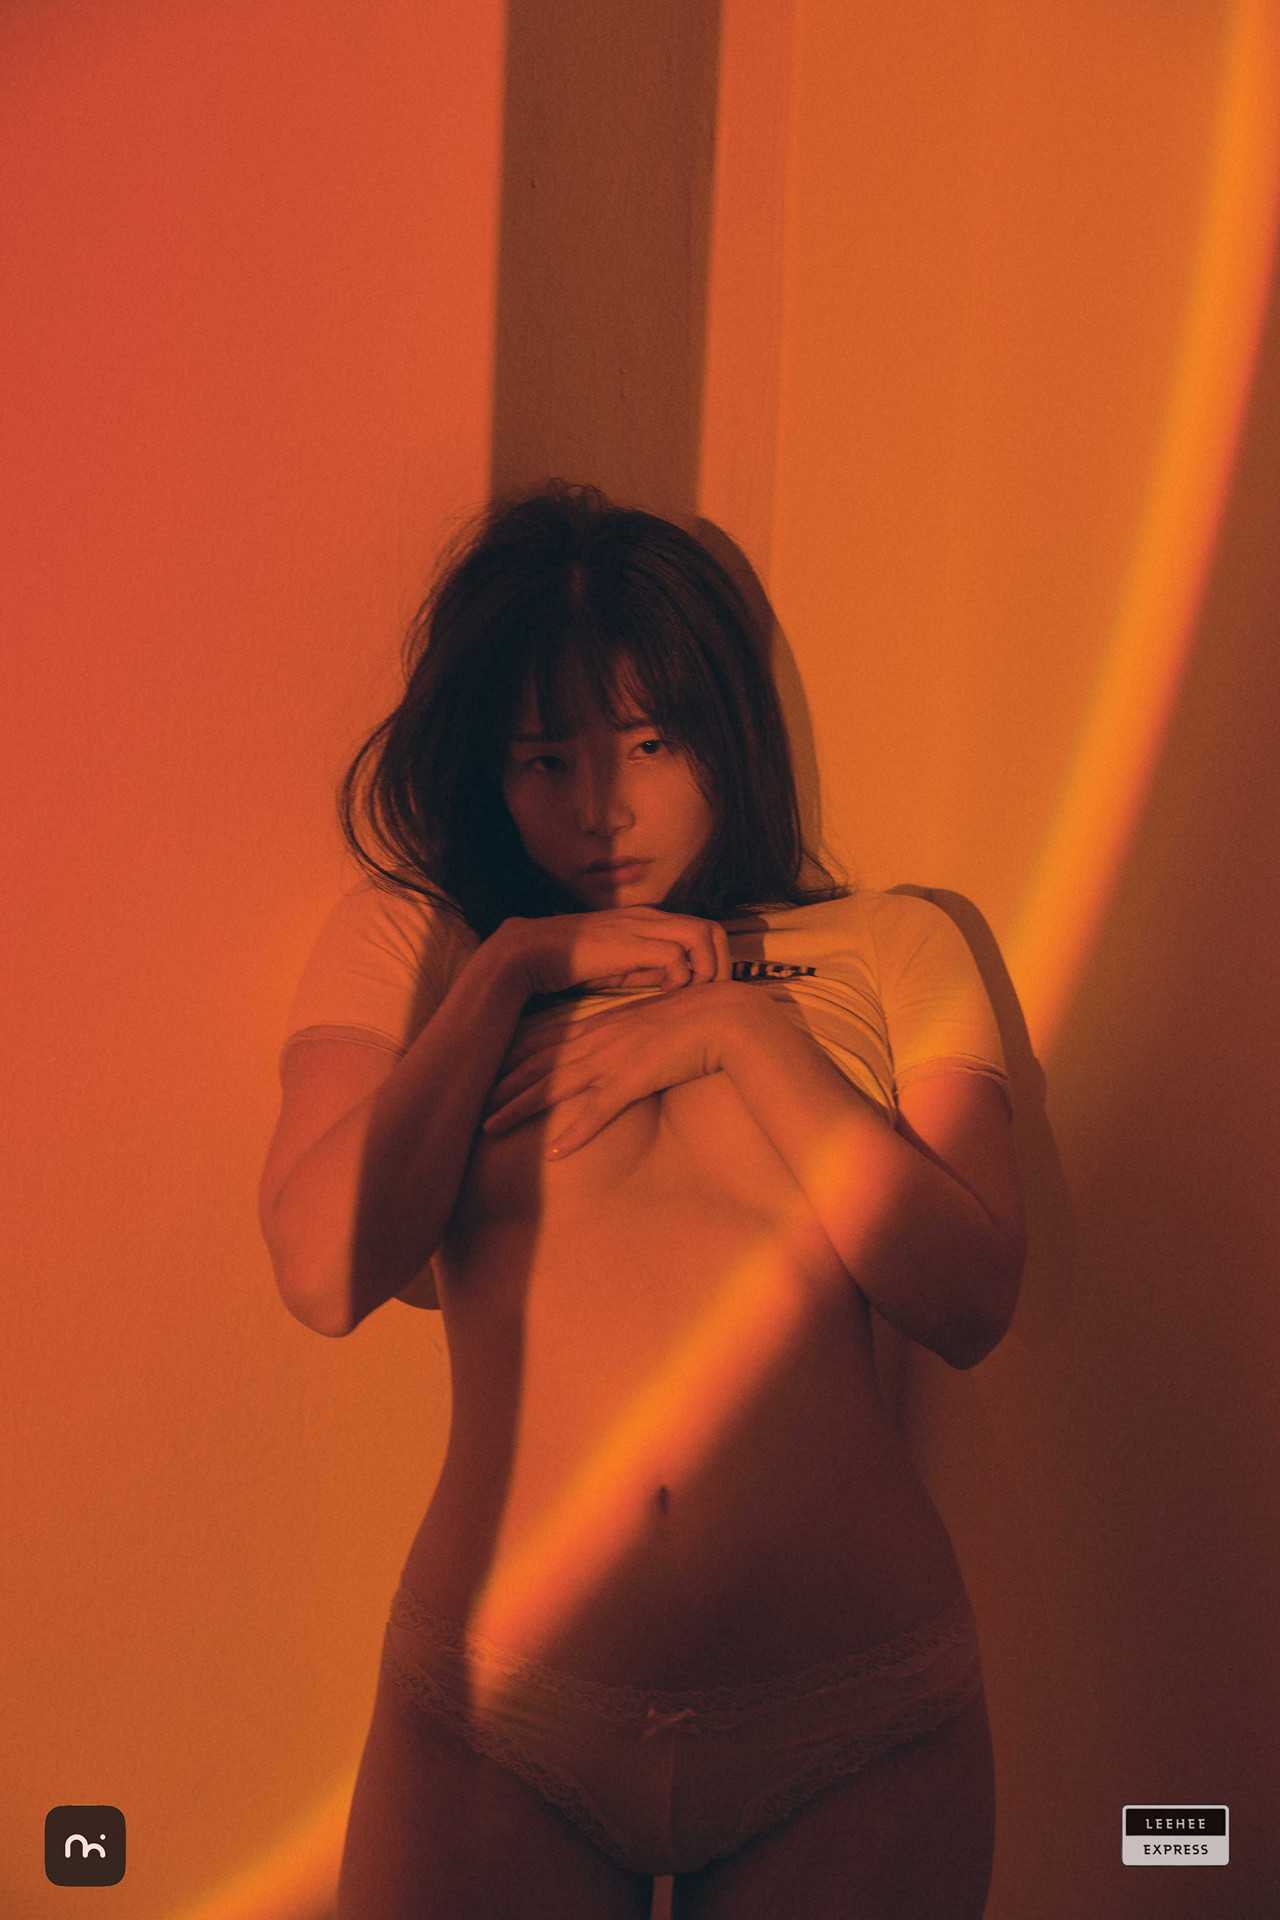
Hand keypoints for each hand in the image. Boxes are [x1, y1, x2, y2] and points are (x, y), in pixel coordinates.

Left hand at [481, 982, 741, 1155]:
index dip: (512, 1062)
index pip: (544, 1044)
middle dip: (501, 1087)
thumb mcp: (649, 1025)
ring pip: (553, 1087)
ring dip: (518, 1108)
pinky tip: (554, 1152)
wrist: (724, 1017)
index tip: (488, 1076)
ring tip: (489, 1127)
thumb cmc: (693, 1020)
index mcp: (601, 1026)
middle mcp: (599, 1041)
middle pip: (537, 1066)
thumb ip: (626, 1038)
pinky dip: (575, 1133)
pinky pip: (598, 1112)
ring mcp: (613, 1060)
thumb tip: (613, 1054)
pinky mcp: (634, 1080)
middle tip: (472, 1106)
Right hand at [495, 907, 731, 998]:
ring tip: (693, 992)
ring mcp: (641, 927)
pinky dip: (681, 975)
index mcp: (648, 920)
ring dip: (706, 968)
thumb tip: (674, 981)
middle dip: (721, 963)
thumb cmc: (570, 963)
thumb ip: (646, 968)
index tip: (707, 988)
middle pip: (711, 928)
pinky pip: (676, 955)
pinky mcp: (630, 943)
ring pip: (701, 935)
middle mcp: (650, 917)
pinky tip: (666, 991)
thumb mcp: (617, 965)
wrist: (531, 952)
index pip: (701, 929)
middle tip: (711, 992)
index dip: (714, 959)